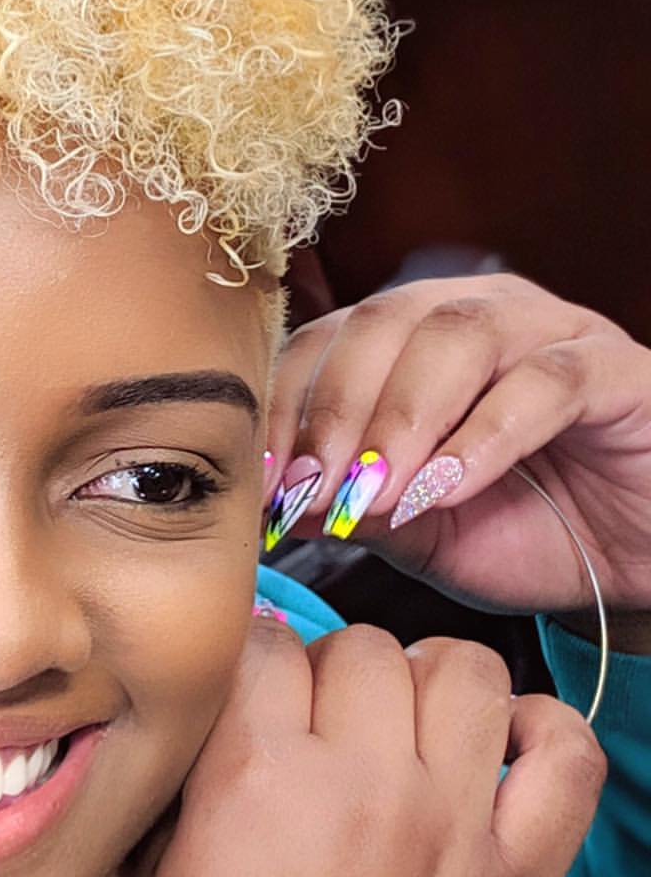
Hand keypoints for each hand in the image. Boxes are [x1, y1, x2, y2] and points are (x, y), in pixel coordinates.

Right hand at [119, 618, 603, 876]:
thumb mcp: (149, 876)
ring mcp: (452, 833)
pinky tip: (493, 753)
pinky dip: (539, 735)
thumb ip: (188, 772)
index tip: (245, 696)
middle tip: (312, 731)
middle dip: (328, 675)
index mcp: (255, 781)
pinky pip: (564, 758)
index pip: (263, 643)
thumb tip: (223, 697)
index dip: (246, 664)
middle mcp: (363, 789)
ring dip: (422, 685)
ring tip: (396, 731)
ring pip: (465, 672)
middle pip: (363, 648)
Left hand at [263, 274, 650, 627]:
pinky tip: (444, 490)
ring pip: (458, 335)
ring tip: (375, 493)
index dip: (287, 406)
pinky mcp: (616, 369)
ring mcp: (550, 331)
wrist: (634, 562)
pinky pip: (544, 383)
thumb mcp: (415, 528)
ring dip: (402, 418)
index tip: (263, 482)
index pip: (326, 341)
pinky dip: (483, 438)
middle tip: (312, 489)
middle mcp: (476, 314)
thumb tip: (270, 500)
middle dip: (335, 410)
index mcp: (412, 338)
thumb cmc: (523, 532)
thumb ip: (348, 505)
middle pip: (382, 323)